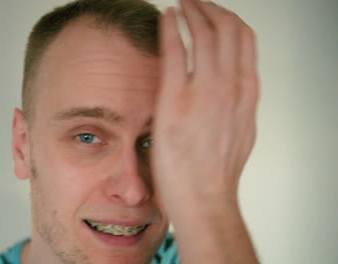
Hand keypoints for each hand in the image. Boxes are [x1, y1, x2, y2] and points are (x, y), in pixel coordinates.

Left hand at [151, 0, 258, 208]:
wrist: (204, 198)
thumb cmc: (217, 170)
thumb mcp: (239, 129)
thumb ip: (236, 102)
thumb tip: (228, 86)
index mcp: (246, 91)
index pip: (244, 38)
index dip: (228, 18)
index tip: (215, 12)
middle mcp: (230, 85)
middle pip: (226, 27)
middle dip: (210, 7)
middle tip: (195, 1)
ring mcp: (204, 91)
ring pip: (204, 32)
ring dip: (193, 10)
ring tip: (182, 4)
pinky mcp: (175, 100)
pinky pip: (175, 50)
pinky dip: (171, 28)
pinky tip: (166, 18)